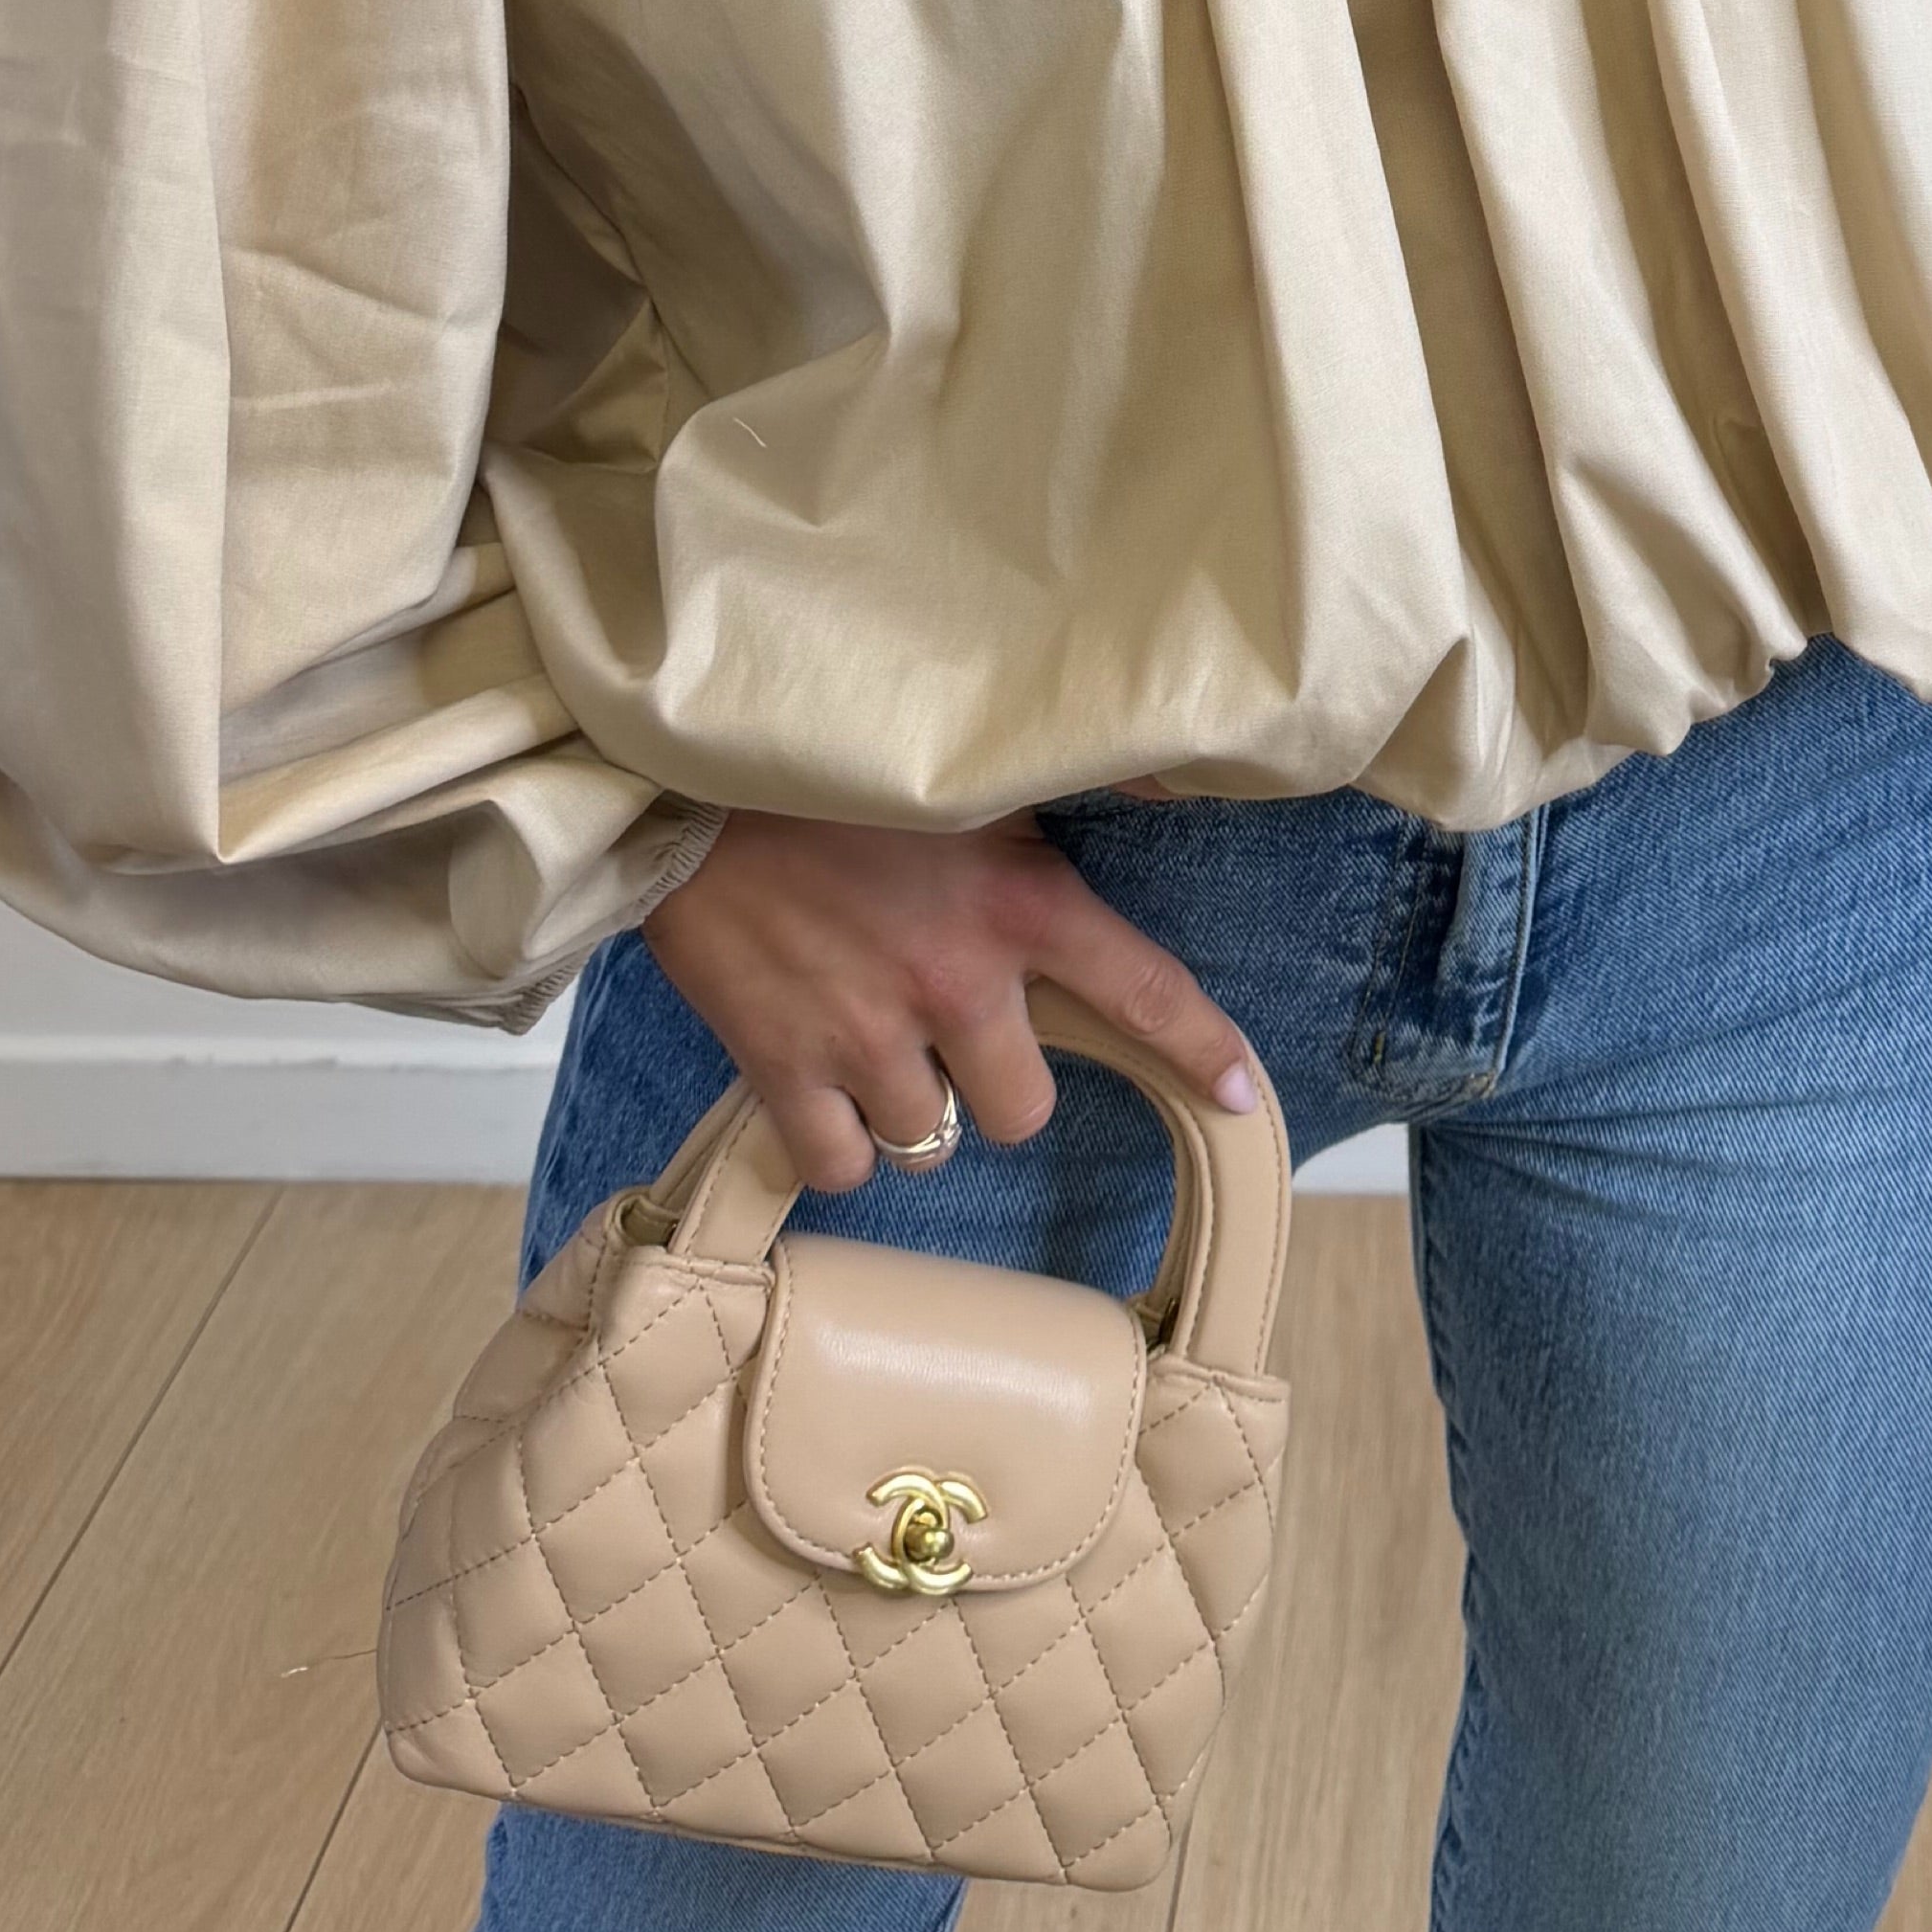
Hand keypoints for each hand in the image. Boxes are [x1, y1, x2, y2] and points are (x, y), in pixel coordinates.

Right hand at [645, 805, 1263, 1198]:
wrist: (688, 777)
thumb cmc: (836, 764)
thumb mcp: (972, 766)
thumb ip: (1074, 784)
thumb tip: (1179, 777)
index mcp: (1020, 901)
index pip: (1144, 991)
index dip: (1203, 1049)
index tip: (1243, 1094)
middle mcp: (957, 982)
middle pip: (1025, 1110)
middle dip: (1001, 1080)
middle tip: (960, 1026)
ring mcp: (867, 1035)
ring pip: (931, 1141)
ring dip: (916, 1105)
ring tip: (882, 1039)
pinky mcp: (782, 1067)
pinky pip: (840, 1167)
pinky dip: (840, 1147)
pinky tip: (829, 1089)